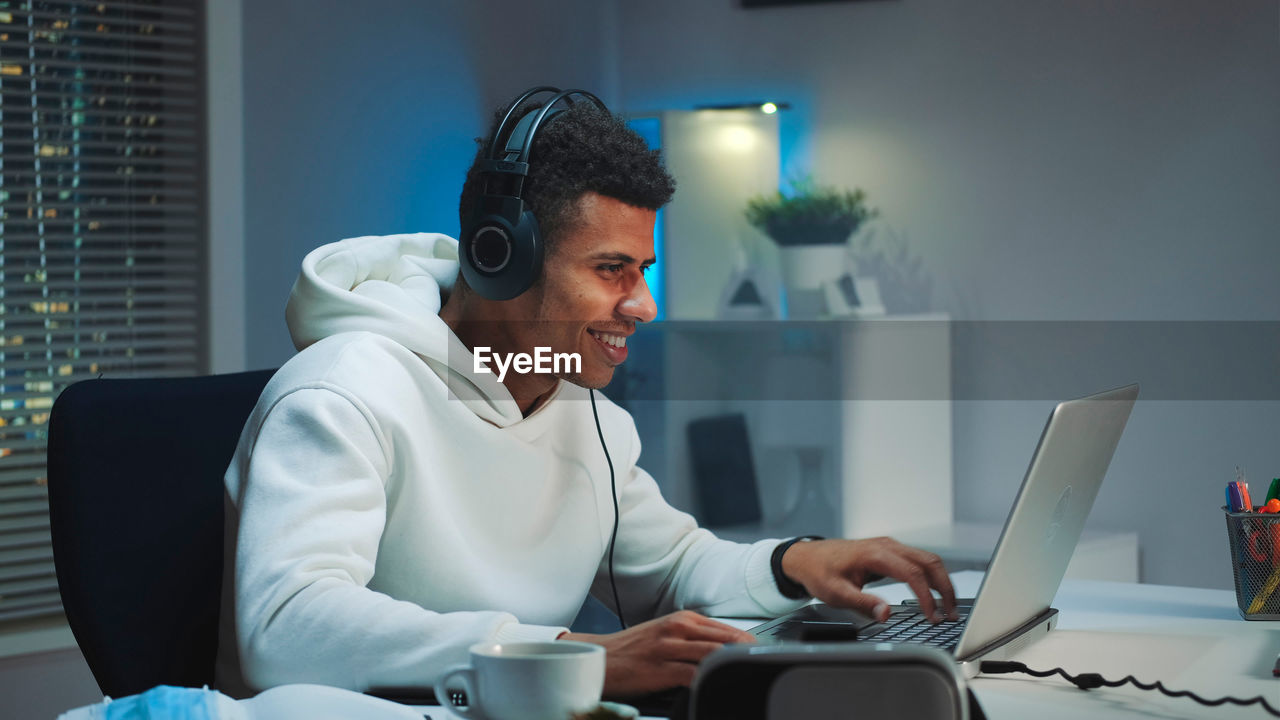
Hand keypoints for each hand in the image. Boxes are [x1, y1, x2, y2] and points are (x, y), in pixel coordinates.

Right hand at [559, 610, 754, 696]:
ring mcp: (668, 648)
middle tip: (764, 663)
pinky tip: (718, 685)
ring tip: (748, 672)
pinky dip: (709, 680)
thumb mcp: (665, 633)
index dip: (747, 641)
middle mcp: (677, 629)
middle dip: (746, 652)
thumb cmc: (633, 649)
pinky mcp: (660, 669)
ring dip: (732, 663)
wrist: (600, 658)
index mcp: (681, 619)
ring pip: (712, 654)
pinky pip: (693, 675)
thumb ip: (692, 638)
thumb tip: (722, 650)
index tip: (762, 652)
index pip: (724, 628)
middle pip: (724, 639)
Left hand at [781, 537, 956, 622]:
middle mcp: (886, 545)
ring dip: (940, 582)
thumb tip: (886, 614)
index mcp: (875, 554)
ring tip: (947, 608)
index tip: (932, 617)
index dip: (927, 597)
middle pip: (929, 562)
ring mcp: (889, 546)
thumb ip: (862, 603)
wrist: (806, 557)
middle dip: (945, 588)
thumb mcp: (835, 593)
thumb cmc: (819, 572)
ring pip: (927, 560)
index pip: (912, 574)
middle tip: (951, 613)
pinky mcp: (889, 552)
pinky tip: (933, 594)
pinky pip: (917, 562)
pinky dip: (930, 577)